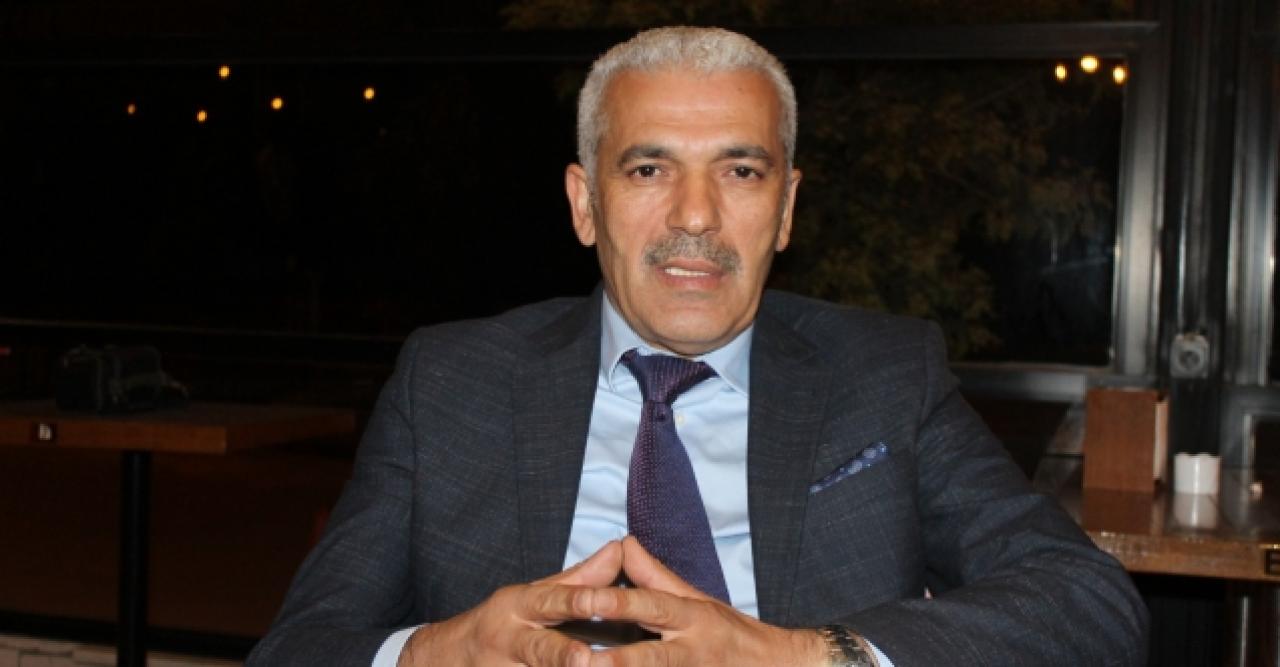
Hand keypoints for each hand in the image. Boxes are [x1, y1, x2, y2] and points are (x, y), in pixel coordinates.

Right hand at [398, 540, 622, 666]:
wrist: (445, 659)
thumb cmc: (502, 622)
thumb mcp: (533, 595)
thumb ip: (578, 579)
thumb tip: (619, 549)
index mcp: (519, 606)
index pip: (551, 601)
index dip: (577, 601)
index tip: (603, 601)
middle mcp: (510, 639)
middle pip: (539, 648)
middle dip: (561, 655)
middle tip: (585, 659)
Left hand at [587, 536, 826, 666]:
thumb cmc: (731, 634)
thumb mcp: (697, 600)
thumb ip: (656, 577)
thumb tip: (624, 545)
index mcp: (692, 618)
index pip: (652, 606)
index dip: (619, 603)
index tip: (587, 599)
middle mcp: (693, 651)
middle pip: (653, 657)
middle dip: (619, 660)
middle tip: (585, 660)